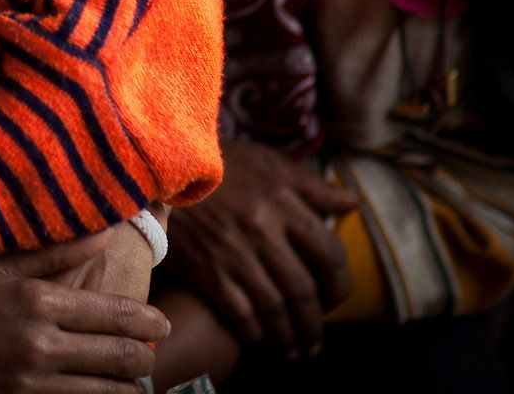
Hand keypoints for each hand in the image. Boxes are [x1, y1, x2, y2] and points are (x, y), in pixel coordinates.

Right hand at [0, 229, 169, 392]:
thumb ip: (52, 254)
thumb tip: (104, 233)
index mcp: (37, 303)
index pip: (115, 317)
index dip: (148, 322)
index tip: (162, 323)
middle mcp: (40, 347)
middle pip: (119, 360)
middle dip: (142, 358)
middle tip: (148, 352)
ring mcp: (28, 385)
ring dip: (122, 387)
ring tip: (127, 379)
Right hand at [162, 138, 356, 357]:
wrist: (161, 169)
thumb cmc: (222, 166)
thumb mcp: (269, 163)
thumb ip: (313, 186)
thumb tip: (352, 204)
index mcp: (283, 202)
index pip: (329, 254)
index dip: (340, 285)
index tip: (336, 300)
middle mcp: (262, 230)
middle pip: (303, 290)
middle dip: (315, 323)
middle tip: (316, 337)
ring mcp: (232, 253)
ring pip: (274, 309)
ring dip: (290, 337)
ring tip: (295, 350)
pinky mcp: (205, 270)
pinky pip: (239, 313)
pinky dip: (255, 333)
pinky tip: (261, 339)